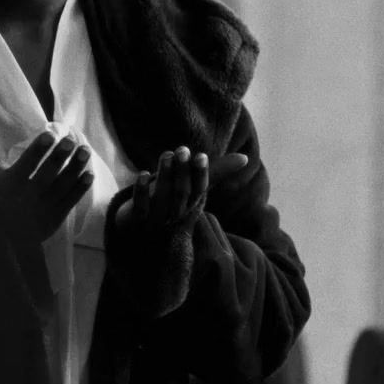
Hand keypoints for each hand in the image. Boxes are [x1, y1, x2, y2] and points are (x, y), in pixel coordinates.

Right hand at [0, 128, 94, 242]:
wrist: (0, 240)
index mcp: (10, 184)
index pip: (26, 164)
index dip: (38, 149)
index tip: (49, 134)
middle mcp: (28, 197)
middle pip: (47, 174)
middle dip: (60, 157)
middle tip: (71, 140)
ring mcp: (43, 209)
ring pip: (62, 186)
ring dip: (75, 168)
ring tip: (85, 151)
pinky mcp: (54, 218)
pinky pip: (69, 202)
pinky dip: (80, 189)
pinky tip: (89, 174)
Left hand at [122, 147, 247, 230]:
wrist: (145, 234)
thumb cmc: (173, 204)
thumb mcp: (194, 188)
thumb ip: (216, 172)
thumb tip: (245, 158)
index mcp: (191, 205)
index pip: (200, 190)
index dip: (201, 173)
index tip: (201, 156)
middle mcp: (176, 214)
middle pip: (182, 194)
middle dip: (183, 171)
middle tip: (182, 149)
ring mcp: (156, 219)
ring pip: (163, 199)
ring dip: (165, 176)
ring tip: (166, 154)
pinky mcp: (137, 221)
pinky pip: (140, 208)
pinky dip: (142, 191)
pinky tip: (143, 174)